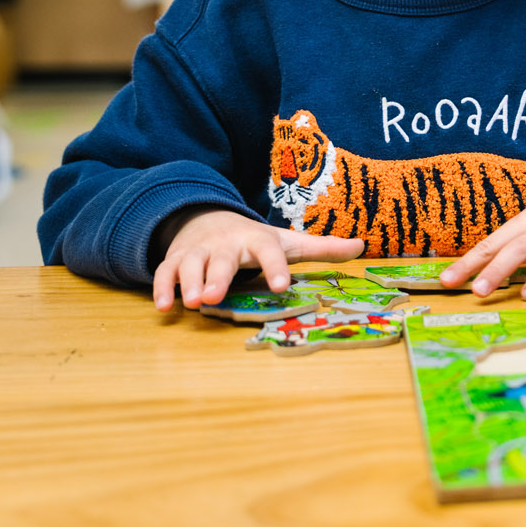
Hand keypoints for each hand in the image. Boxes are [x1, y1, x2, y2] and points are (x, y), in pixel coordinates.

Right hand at [152, 208, 363, 310]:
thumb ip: (322, 249)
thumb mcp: (287, 242)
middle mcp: (227, 244)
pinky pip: (165, 272)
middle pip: (223, 259)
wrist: (209, 219)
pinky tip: (165, 307)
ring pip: (191, 265)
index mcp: (258, 240)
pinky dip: (162, 288)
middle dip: (218, 276)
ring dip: (190, 282)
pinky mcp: (176, 260)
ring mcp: (199, 251)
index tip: (281, 285)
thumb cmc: (255, 241)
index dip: (276, 267)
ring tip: (194, 303)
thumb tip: (362, 246)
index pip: (269, 251)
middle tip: (216, 297)